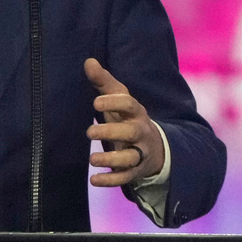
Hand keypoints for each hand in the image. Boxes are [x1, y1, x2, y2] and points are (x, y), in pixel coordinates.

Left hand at [85, 57, 164, 186]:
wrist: (153, 146)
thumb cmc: (127, 116)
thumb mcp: (119, 98)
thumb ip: (103, 81)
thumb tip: (88, 61)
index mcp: (136, 112)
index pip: (130, 104)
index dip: (114, 102)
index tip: (96, 103)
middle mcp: (140, 132)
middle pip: (130, 132)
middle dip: (111, 132)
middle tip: (89, 132)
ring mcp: (140, 153)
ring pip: (130, 158)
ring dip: (111, 160)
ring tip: (92, 159)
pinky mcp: (136, 171)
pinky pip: (125, 178)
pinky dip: (111, 180)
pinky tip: (94, 180)